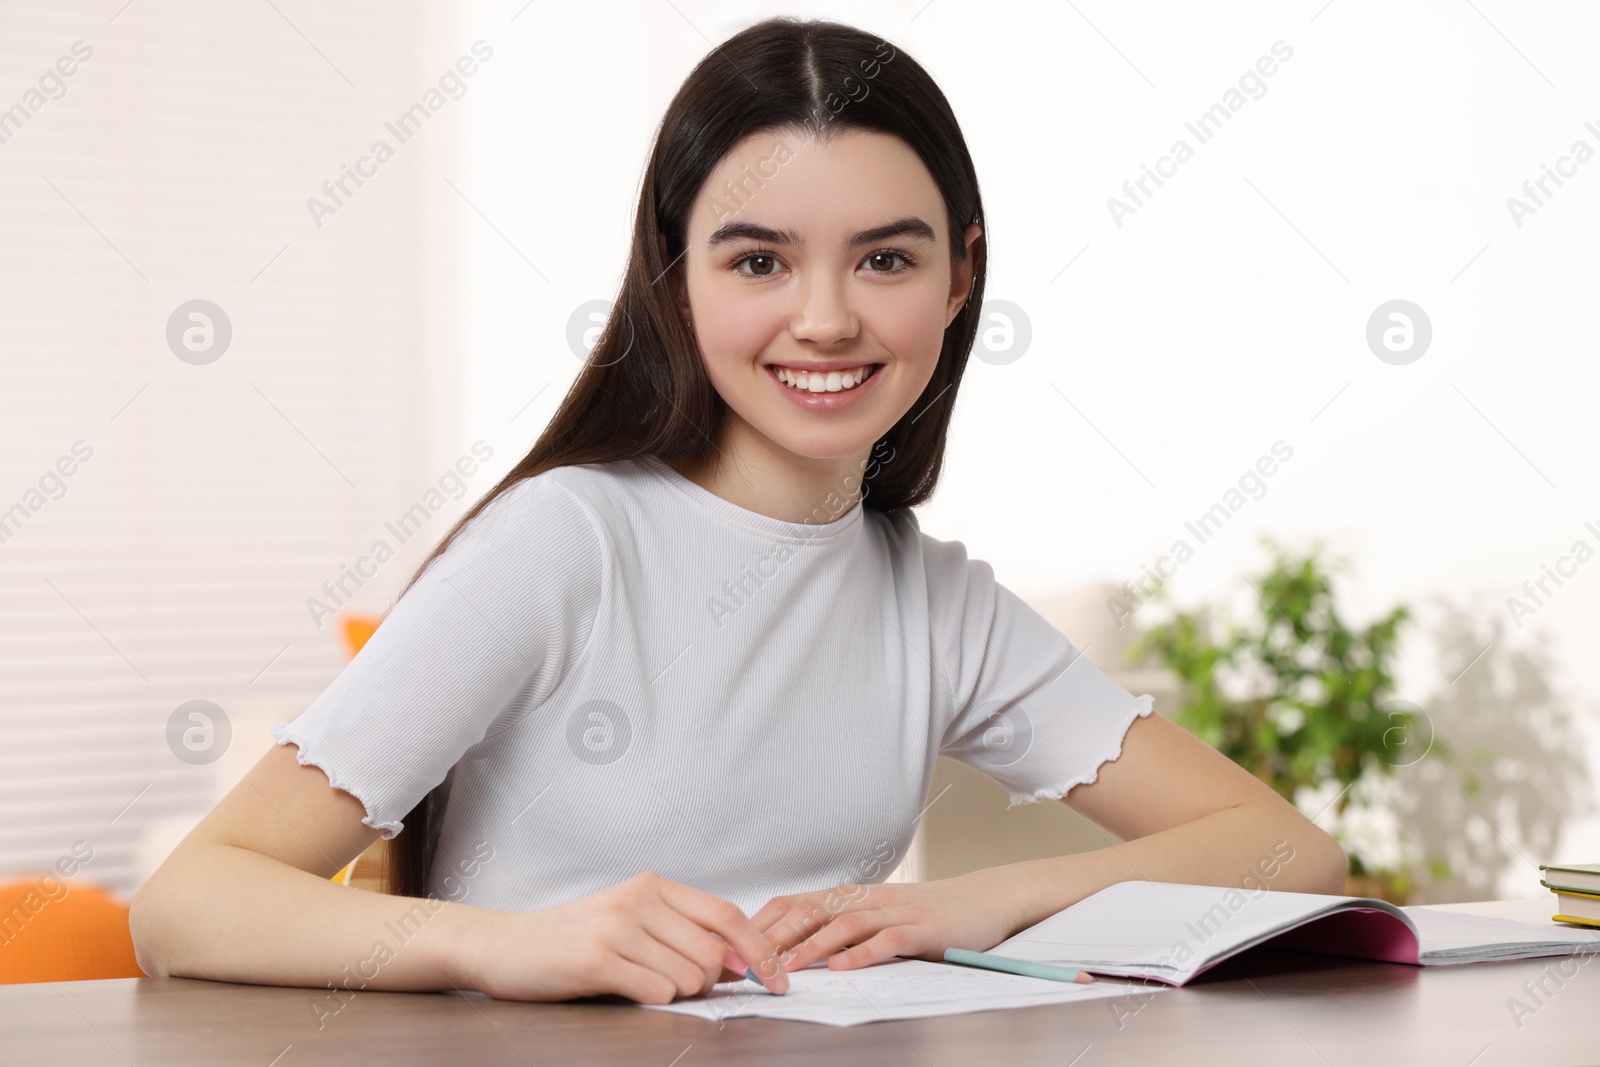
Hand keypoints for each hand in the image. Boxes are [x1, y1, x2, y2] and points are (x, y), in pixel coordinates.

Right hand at [463, 872, 788, 1003]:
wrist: (503, 945)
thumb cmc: (571, 939)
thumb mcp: (630, 921)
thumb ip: (682, 934)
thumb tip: (741, 963)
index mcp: (653, 886)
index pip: (728, 915)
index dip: (760, 949)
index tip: (778, 978)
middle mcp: (639, 899)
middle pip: (713, 953)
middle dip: (708, 983)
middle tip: (675, 986)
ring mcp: (617, 926)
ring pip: (689, 975)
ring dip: (677, 993)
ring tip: (641, 983)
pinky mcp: (596, 959)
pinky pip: (657, 991)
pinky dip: (652, 1000)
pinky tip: (624, 989)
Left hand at [750, 872, 1021, 972]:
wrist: (983, 901)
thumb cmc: (926, 914)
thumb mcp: (877, 916)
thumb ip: (840, 927)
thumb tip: (790, 949)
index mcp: (851, 896)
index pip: (796, 902)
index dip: (764, 922)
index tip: (736, 944)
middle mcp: (867, 898)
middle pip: (812, 910)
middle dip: (777, 936)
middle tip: (749, 960)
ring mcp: (895, 912)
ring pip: (844, 923)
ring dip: (812, 945)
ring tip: (786, 966)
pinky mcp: (922, 929)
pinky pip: (887, 939)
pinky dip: (862, 952)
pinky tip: (843, 967)